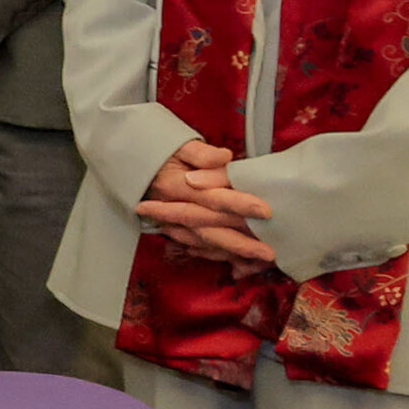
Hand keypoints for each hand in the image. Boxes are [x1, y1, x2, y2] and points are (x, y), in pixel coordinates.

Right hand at [139, 137, 277, 268]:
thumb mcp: (180, 146)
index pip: (210, 196)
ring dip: (234, 253)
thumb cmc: (166, 156)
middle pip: (209, 228)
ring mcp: (175, 223)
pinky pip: (200, 249)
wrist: (139, 168)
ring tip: (262, 259)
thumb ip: (201, 153)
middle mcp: (174, 208)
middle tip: (269, 251)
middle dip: (240, 241)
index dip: (237, 203)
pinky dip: (221, 256)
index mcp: (175, 185)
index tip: (265, 210)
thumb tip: (223, 157)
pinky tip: (243, 263)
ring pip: (206, 242)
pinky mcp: (179, 231)